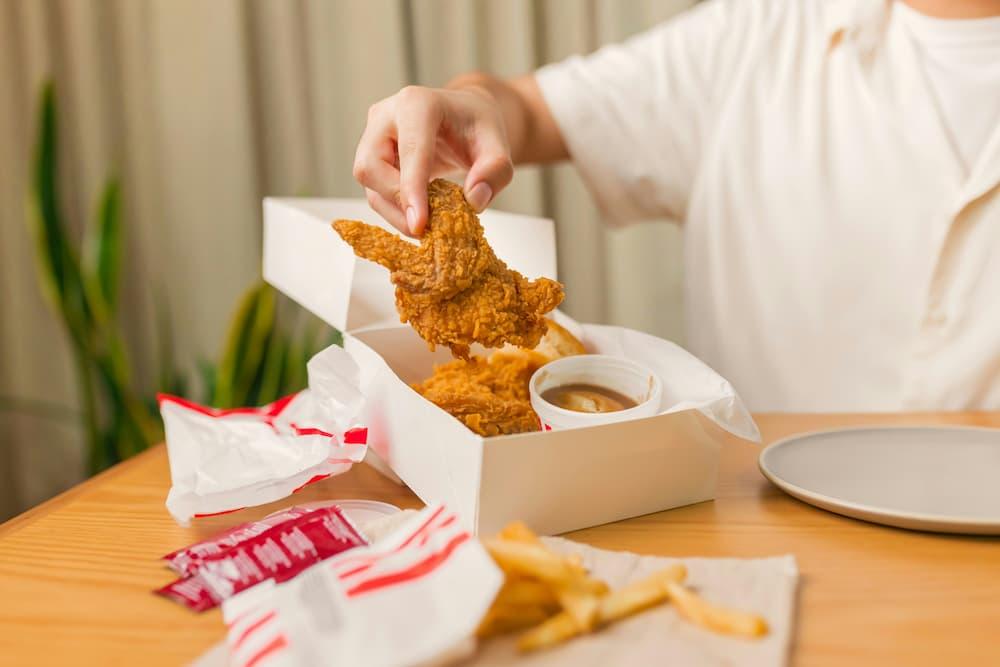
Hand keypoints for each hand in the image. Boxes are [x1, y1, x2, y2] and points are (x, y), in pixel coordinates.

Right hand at [353, 84, 513, 235]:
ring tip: (425, 225)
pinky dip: (393, 208)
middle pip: (371, 167)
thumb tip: (475, 199)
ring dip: (393, 211)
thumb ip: (495, 171)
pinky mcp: (370, 153)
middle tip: (426, 227)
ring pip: (367, 182)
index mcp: (418, 103)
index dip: (411, 190)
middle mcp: (386, 114)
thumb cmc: (476, 126)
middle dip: (396, 202)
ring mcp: (372, 133)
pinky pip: (373, 188)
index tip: (420, 224)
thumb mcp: (498, 145)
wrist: (462, 117)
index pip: (410, 150)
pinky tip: (418, 214)